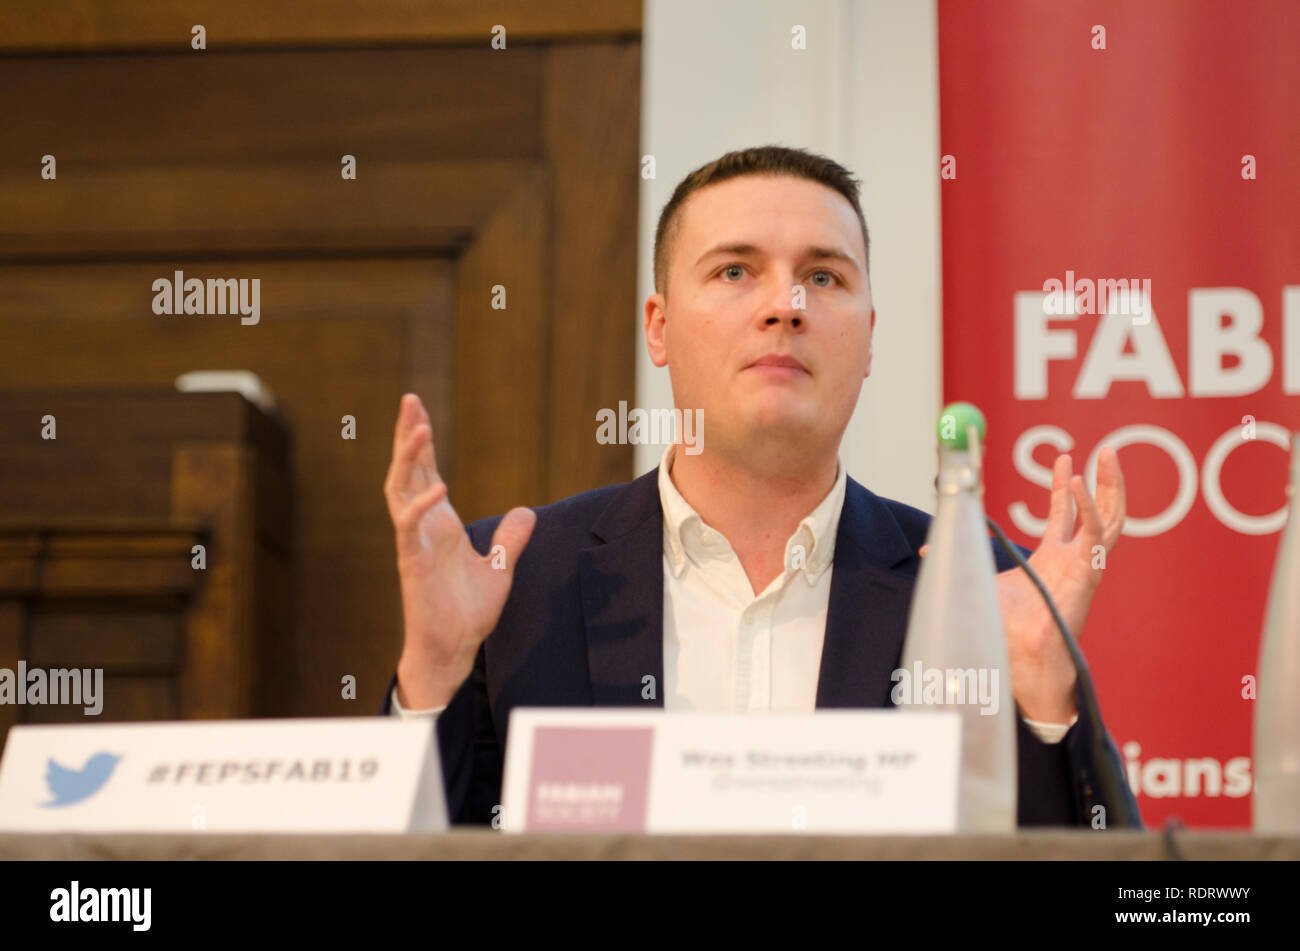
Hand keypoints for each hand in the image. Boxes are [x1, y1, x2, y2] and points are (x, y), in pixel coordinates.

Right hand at [384, 394, 535, 708]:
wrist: (455, 648)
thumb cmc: (467, 612)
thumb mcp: (499, 568)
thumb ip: (509, 540)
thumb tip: (526, 513)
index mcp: (439, 523)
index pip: (425, 471)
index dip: (421, 441)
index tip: (419, 409)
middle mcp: (422, 526)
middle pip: (407, 470)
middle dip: (408, 435)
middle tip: (410, 399)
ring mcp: (414, 542)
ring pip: (401, 490)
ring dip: (409, 458)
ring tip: (420, 427)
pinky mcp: (413, 563)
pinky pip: (411, 528)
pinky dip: (421, 505)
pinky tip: (439, 486)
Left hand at [921, 448, 1125, 723]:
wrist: (1019, 654)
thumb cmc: (1006, 626)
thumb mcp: (980, 581)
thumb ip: (961, 559)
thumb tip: (926, 547)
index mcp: (1055, 559)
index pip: (1066, 515)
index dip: (1064, 487)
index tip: (1063, 460)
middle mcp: (1075, 559)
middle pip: (1098, 511)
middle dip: (1102, 480)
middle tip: (1102, 451)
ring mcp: (1086, 565)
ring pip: (1112, 518)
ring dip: (1111, 486)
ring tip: (1108, 455)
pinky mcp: (1089, 573)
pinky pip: (1097, 535)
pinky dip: (1090, 508)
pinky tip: (1079, 483)